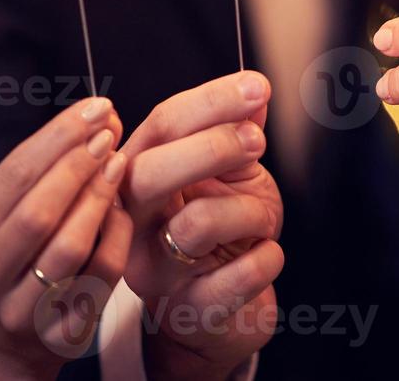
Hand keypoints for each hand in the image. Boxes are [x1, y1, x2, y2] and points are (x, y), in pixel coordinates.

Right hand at [0, 97, 132, 376]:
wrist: (11, 338)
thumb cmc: (19, 253)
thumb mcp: (12, 212)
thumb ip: (46, 167)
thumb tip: (99, 114)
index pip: (13, 175)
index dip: (59, 136)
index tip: (97, 107)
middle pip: (37, 213)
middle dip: (78, 166)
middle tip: (109, 133)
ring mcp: (20, 311)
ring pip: (69, 247)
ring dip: (99, 198)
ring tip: (119, 164)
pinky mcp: (60, 332)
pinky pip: (100, 275)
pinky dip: (117, 236)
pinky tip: (125, 210)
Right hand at [119, 72, 283, 378]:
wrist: (220, 309)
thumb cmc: (221, 229)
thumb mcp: (227, 172)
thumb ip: (235, 130)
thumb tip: (254, 92)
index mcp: (134, 175)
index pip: (160, 125)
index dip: (210, 101)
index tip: (257, 86)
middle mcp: (130, 223)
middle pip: (148, 173)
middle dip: (212, 147)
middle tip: (257, 141)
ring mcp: (154, 271)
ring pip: (194, 224)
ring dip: (249, 210)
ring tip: (261, 218)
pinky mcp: (189, 311)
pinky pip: (239, 275)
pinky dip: (268, 256)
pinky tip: (266, 252)